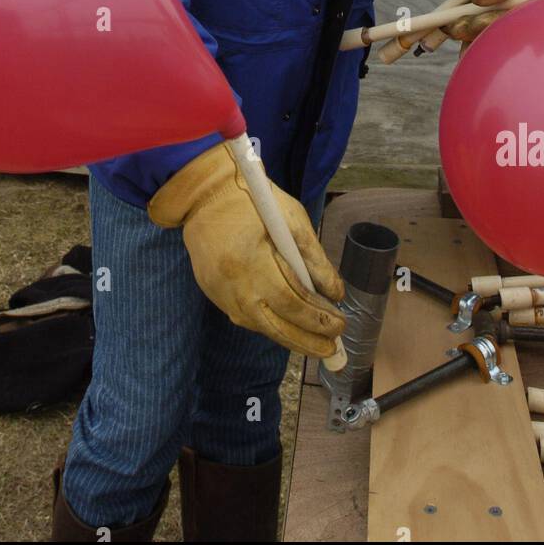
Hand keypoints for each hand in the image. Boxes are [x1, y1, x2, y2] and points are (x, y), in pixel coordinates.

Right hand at [147, 143, 345, 356]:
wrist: (202, 195)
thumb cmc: (253, 201)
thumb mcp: (292, 219)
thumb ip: (314, 258)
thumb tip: (335, 293)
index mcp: (253, 261)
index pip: (291, 302)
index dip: (318, 318)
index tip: (340, 324)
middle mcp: (233, 285)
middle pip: (275, 325)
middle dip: (307, 340)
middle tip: (331, 349)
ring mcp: (219, 293)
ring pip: (259, 327)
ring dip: (289, 338)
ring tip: (315, 345)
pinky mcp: (212, 294)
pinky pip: (245, 318)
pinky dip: (268, 325)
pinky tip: (287, 327)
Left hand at [439, 0, 542, 43]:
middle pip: (509, 11)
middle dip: (484, 20)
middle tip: (458, 25)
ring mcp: (508, 9)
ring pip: (495, 25)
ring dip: (474, 33)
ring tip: (451, 32)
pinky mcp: (492, 19)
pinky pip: (485, 35)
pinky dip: (472, 46)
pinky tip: (463, 56)